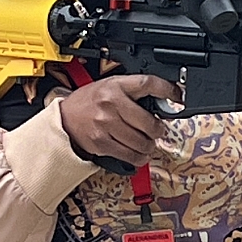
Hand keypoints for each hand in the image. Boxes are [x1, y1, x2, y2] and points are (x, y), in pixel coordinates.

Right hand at [58, 74, 179, 167]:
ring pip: (141, 142)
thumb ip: (132, 91)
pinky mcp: (102, 143)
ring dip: (149, 146)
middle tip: (157, 130)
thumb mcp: (110, 85)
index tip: (177, 96)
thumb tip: (161, 101)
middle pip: (149, 122)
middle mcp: (111, 104)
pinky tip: (139, 154)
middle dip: (158, 129)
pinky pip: (129, 155)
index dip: (167, 90)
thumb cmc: (89, 102)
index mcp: (115, 85)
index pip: (147, 83)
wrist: (64, 118)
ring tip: (147, 143)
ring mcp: (106, 125)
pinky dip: (139, 158)